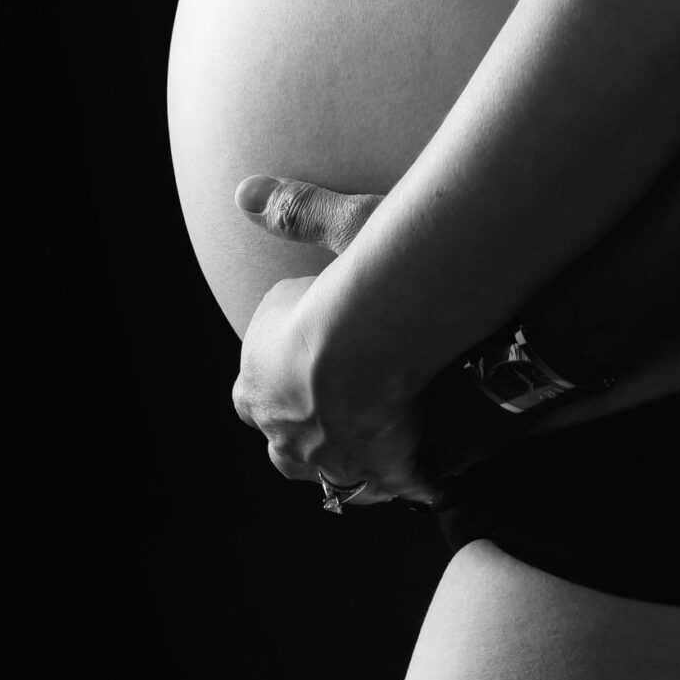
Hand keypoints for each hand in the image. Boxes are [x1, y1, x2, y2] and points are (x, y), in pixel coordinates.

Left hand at [235, 171, 536, 483]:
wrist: (387, 334)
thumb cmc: (360, 281)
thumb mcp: (334, 229)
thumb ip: (296, 212)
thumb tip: (245, 190)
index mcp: (259, 380)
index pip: (250, 394)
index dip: (273, 383)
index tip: (298, 369)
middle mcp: (287, 430)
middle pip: (285, 449)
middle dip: (307, 433)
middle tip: (339, 411)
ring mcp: (335, 459)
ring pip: (334, 479)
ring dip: (353, 464)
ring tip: (380, 447)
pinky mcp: (388, 472)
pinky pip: (400, 488)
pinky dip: (417, 482)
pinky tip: (434, 473)